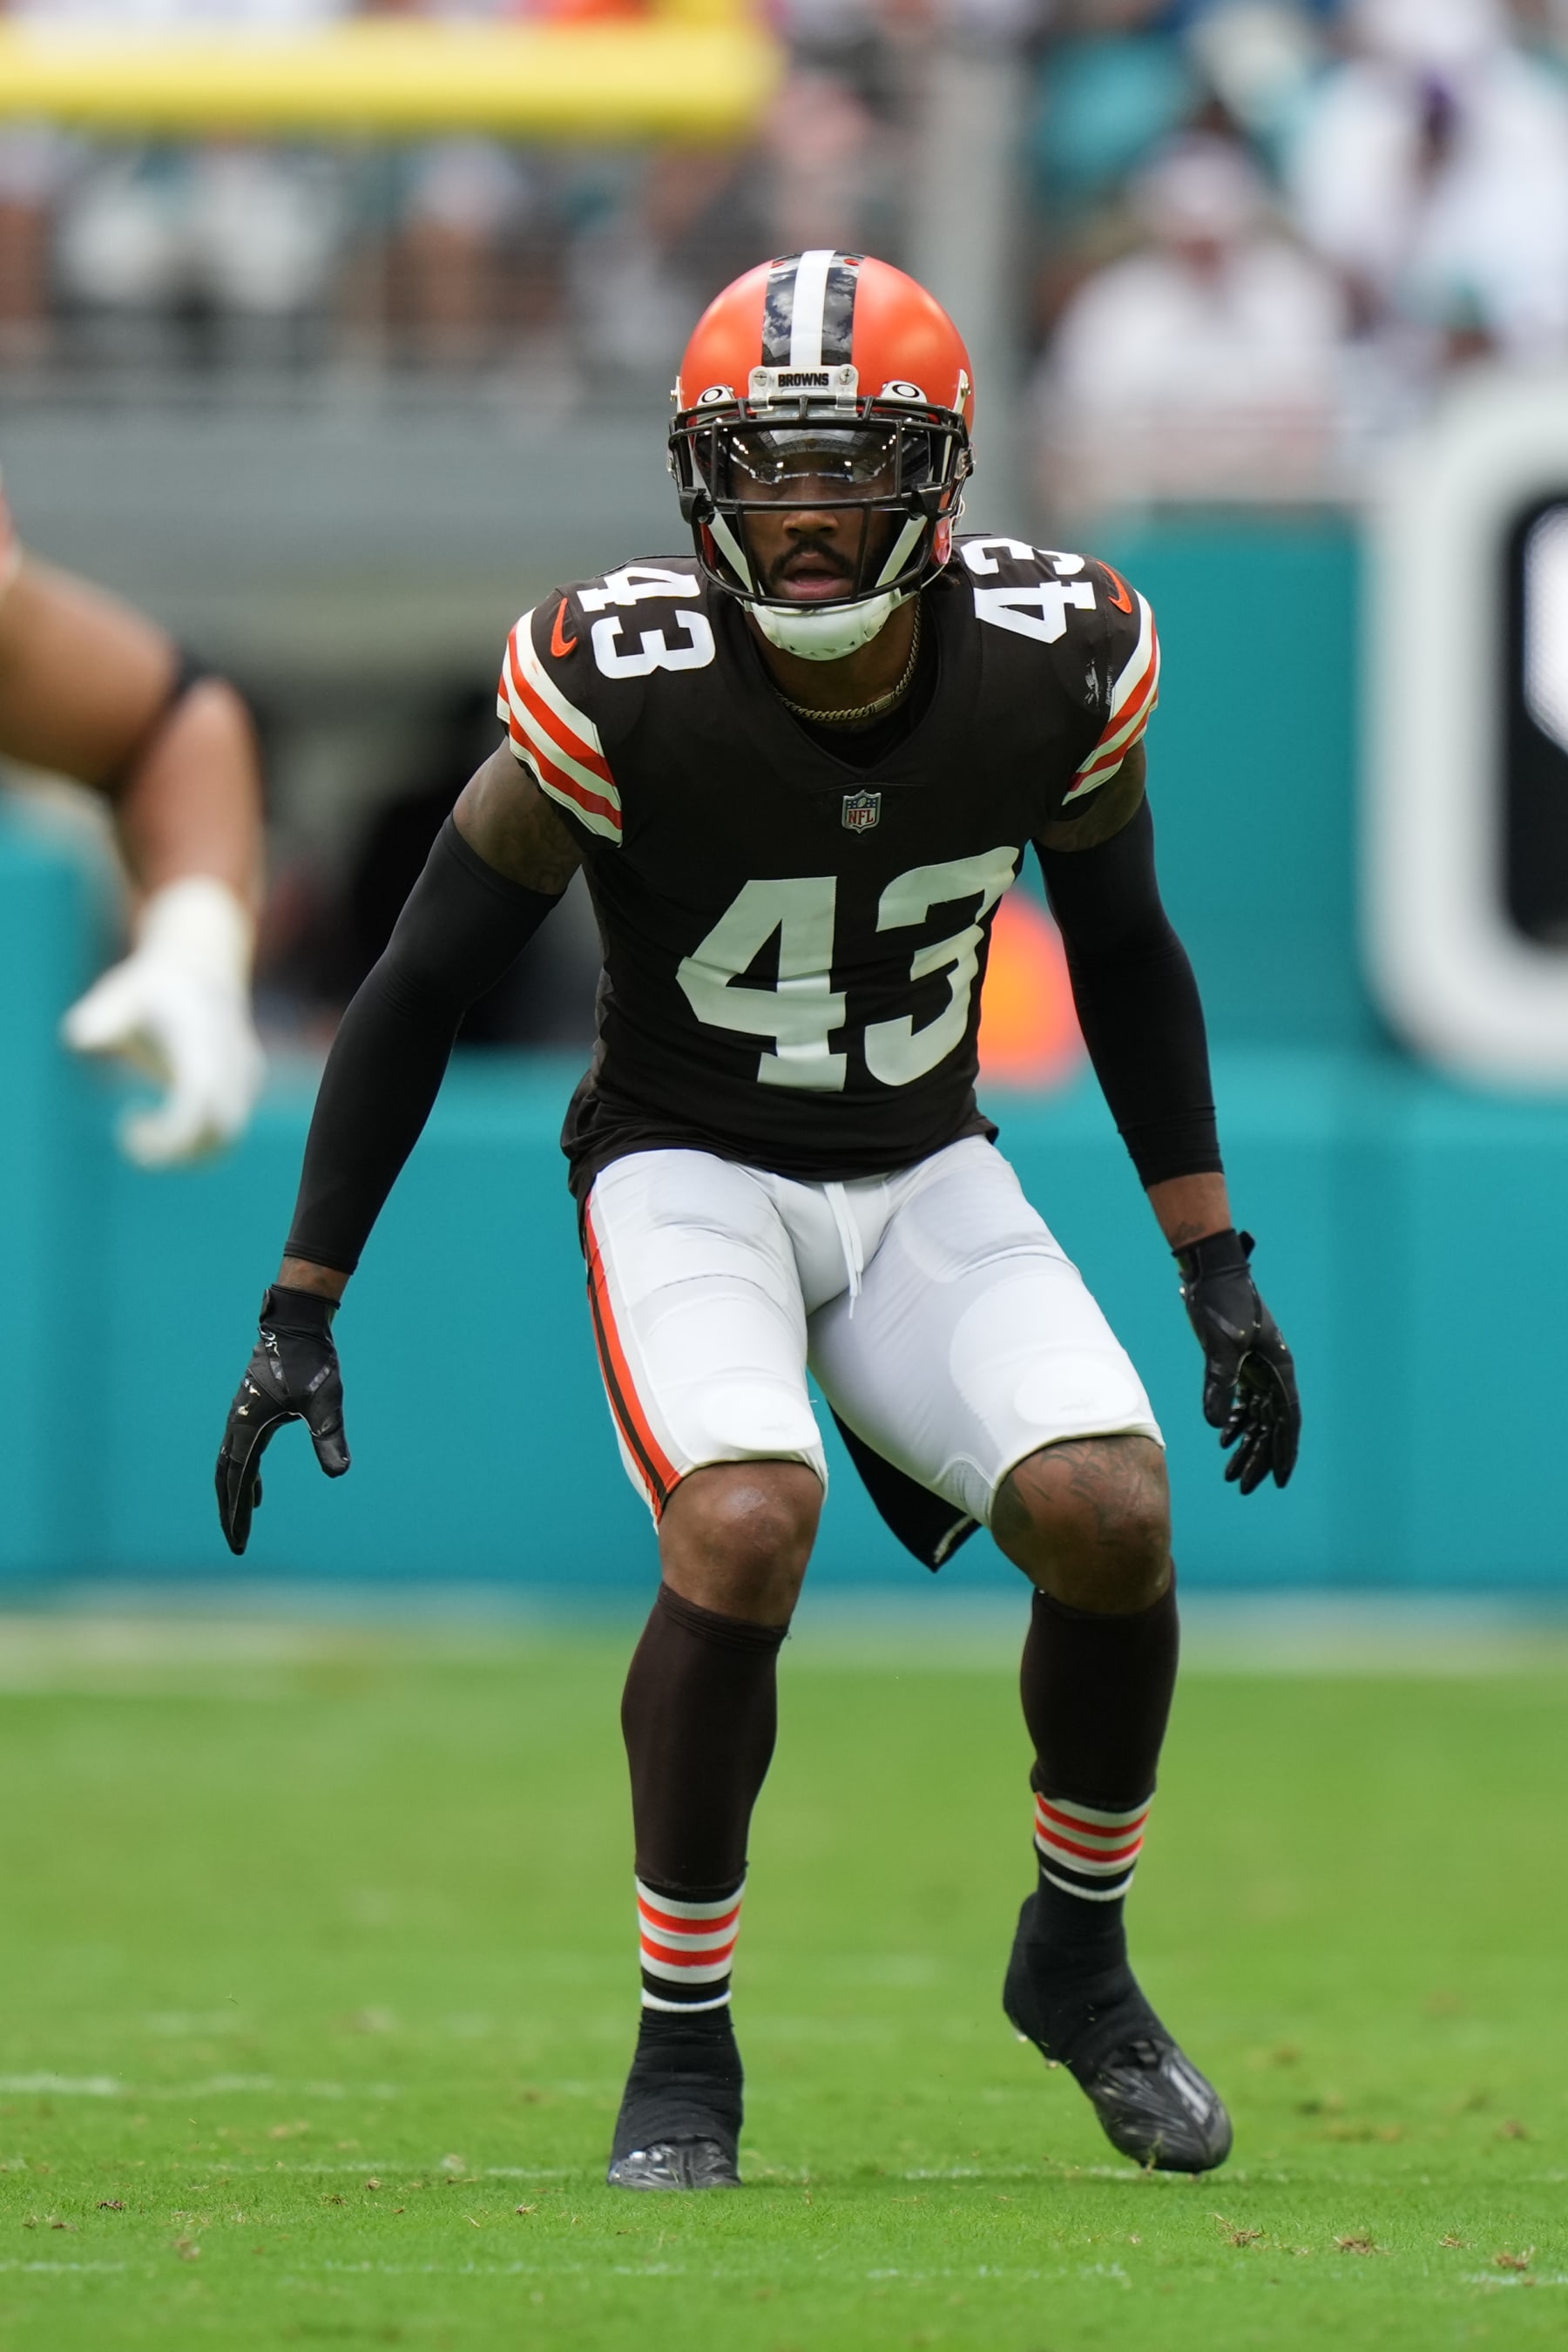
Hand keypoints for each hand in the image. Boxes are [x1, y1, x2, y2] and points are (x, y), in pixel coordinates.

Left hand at [63, 875, 263, 1165]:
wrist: (201, 968)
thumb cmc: (152, 988)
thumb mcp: (121, 993)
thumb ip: (101, 1018)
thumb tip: (82, 1041)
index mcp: (202, 1038)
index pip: (200, 1097)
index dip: (173, 1131)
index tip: (129, 1132)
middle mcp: (231, 1061)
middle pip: (221, 1130)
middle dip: (175, 1151)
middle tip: (130, 1138)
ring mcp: (245, 1076)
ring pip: (226, 1138)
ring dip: (183, 1153)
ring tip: (138, 1134)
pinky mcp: (245, 1088)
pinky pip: (226, 1131)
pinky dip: (192, 1144)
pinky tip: (157, 1128)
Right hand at [215, 1286, 349, 1555]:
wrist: (297, 1325)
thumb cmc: (312, 1361)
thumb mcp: (326, 1401)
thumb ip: (330, 1435)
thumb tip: (339, 1473)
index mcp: (247, 1425)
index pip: (237, 1480)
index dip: (236, 1514)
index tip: (238, 1543)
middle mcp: (237, 1424)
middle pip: (225, 1478)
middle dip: (229, 1512)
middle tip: (236, 1544)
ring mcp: (241, 1417)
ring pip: (230, 1465)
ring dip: (234, 1495)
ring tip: (241, 1523)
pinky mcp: (252, 1411)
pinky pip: (241, 1452)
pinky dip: (245, 1475)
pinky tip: (258, 1490)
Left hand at [1175, 1229, 1299, 1494]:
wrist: (1212, 1273)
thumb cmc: (1222, 1303)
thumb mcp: (1221, 1345)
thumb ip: (1218, 1383)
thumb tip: (1215, 1425)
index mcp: (1279, 1371)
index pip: (1287, 1422)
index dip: (1283, 1453)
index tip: (1278, 1481)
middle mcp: (1274, 1374)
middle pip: (1271, 1427)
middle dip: (1259, 1459)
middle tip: (1244, 1488)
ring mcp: (1258, 1370)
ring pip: (1257, 1419)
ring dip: (1245, 1445)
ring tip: (1230, 1475)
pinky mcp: (1241, 1365)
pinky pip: (1243, 1403)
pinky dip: (1234, 1422)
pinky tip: (1222, 1440)